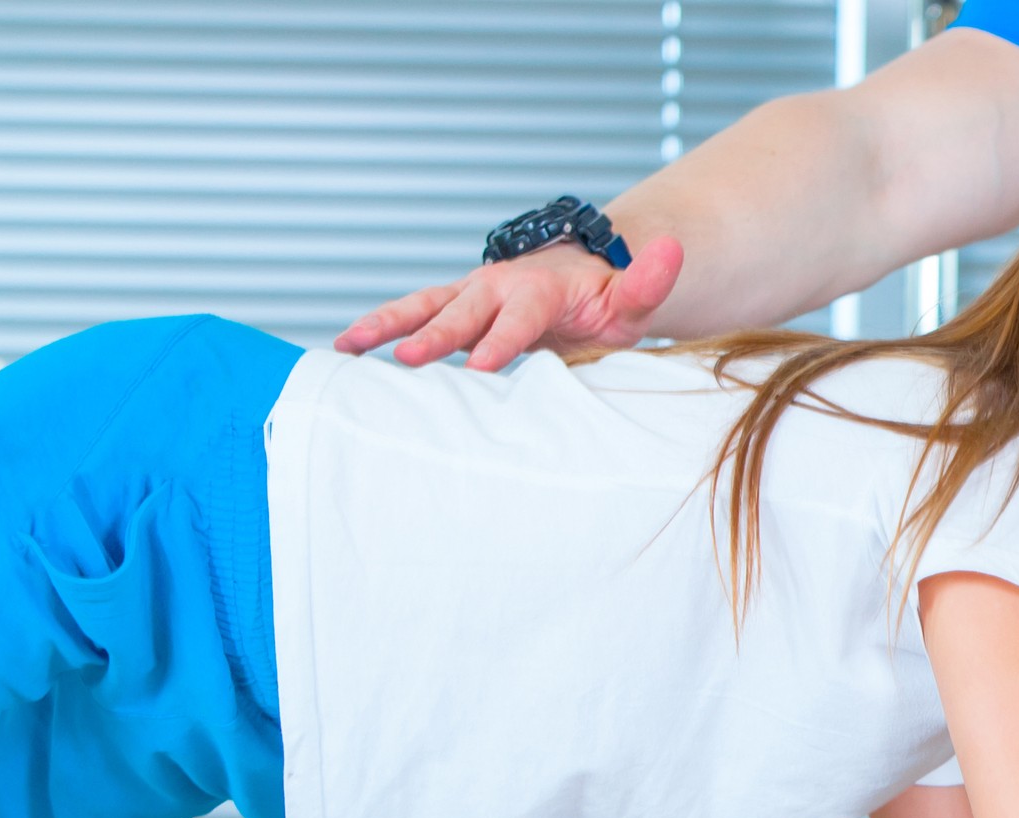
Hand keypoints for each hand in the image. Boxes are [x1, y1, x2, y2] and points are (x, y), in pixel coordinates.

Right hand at [332, 236, 686, 370]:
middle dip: (435, 335)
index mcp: (540, 289)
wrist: (585, 281)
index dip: (501, 341)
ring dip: (387, 325)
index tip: (481, 368)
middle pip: (462, 311)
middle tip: (406, 359)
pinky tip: (346, 352)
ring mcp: (471, 295)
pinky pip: (413, 315)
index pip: (519, 317)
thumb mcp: (633, 298)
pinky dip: (380, 328)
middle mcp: (498, 286)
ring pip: (425, 307)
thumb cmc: (607, 301)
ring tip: (349, 346)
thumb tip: (672, 249)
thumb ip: (648, 281)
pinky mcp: (455, 308)